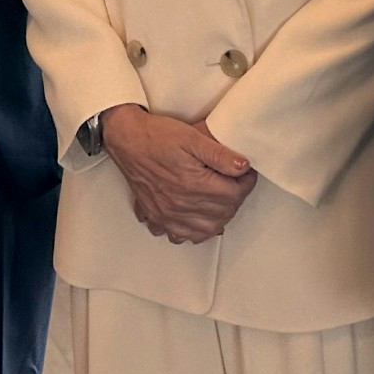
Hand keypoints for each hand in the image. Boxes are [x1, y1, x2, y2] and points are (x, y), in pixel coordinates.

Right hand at [101, 106, 256, 244]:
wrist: (127, 140)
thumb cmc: (157, 136)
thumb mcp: (192, 137)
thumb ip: (220, 154)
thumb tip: (243, 167)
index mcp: (193, 185)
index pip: (233, 195)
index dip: (246, 183)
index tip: (247, 173)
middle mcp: (181, 205)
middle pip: (223, 214)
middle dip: (235, 199)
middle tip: (236, 183)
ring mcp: (168, 215)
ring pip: (206, 230)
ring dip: (219, 218)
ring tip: (221, 199)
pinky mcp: (156, 217)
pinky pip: (180, 236)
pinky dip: (194, 231)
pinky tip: (197, 217)